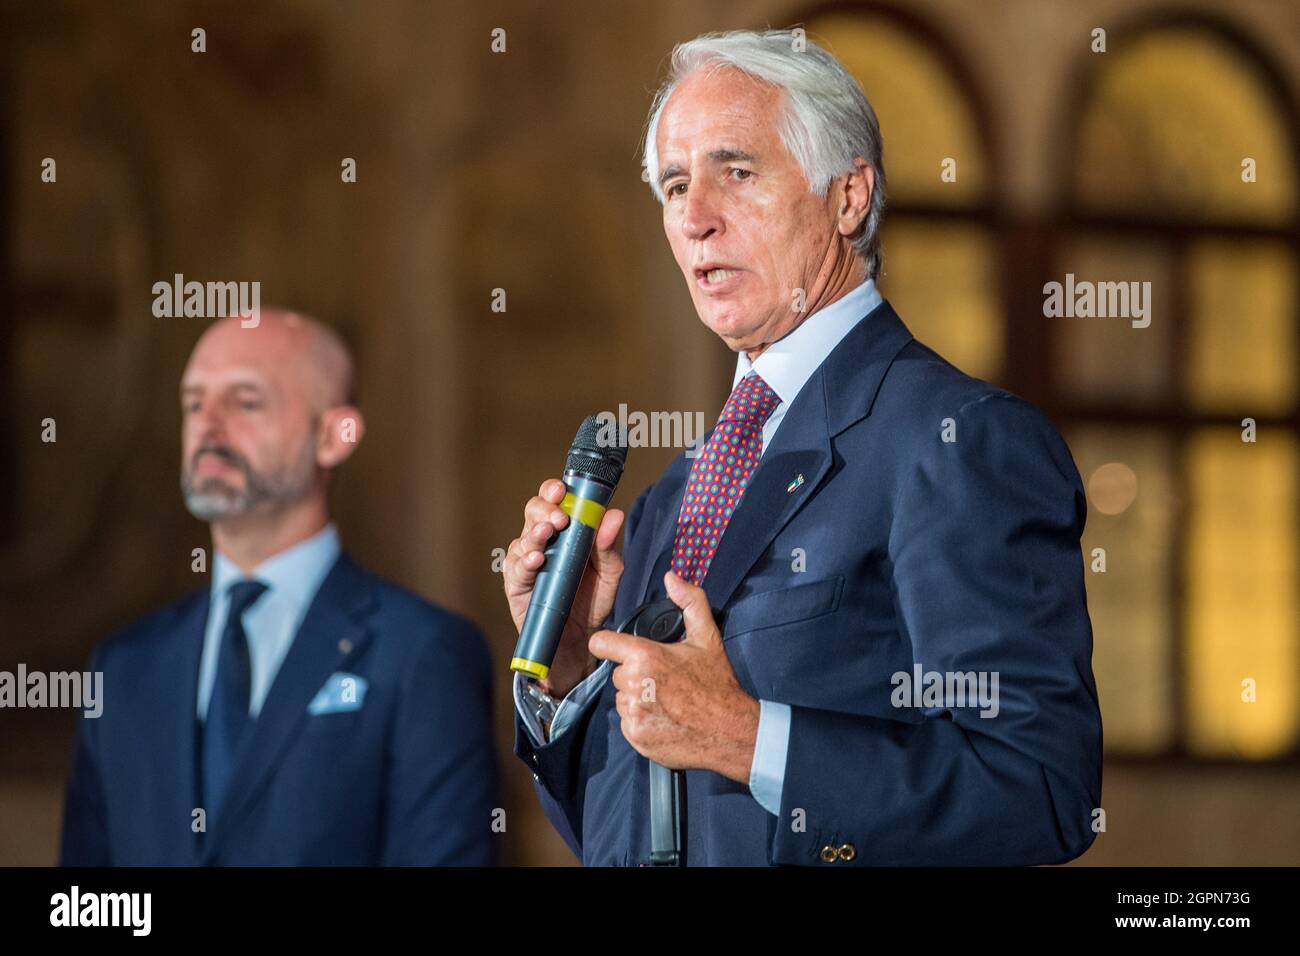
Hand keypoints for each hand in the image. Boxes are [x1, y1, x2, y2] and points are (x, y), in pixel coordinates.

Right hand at [503, 478, 625, 697]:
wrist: (579, 641)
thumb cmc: (591, 601)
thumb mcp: (609, 574)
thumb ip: (609, 546)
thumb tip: (613, 515)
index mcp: (565, 532)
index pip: (555, 500)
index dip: (555, 490)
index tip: (564, 488)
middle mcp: (543, 541)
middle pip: (534, 511)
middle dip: (545, 507)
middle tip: (561, 516)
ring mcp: (527, 562)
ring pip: (523, 537)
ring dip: (536, 532)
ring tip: (549, 531)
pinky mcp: (517, 584)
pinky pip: (517, 568)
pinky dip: (527, 560)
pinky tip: (538, 559)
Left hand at [590, 570, 759, 782]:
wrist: (730, 731)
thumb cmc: (718, 684)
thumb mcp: (708, 637)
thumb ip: (690, 601)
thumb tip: (671, 578)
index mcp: (645, 657)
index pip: (601, 643)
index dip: (609, 643)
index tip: (619, 648)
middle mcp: (633, 685)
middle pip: (617, 673)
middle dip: (635, 674)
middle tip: (662, 679)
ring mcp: (633, 713)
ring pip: (622, 698)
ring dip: (637, 698)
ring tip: (666, 700)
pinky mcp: (635, 736)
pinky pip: (628, 722)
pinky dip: (641, 720)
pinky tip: (665, 718)